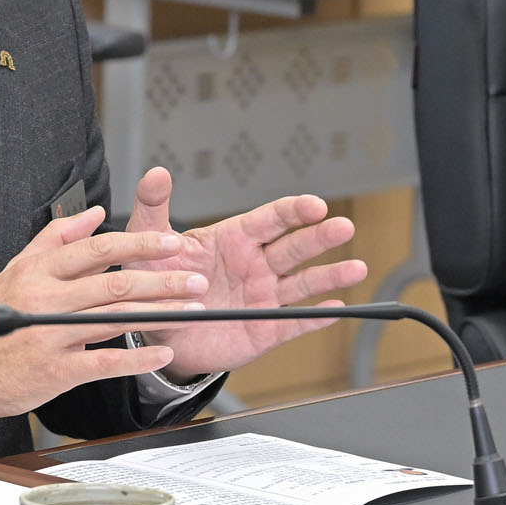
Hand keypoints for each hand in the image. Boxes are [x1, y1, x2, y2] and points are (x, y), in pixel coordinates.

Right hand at [0, 207, 207, 426]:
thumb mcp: (17, 269)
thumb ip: (56, 237)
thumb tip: (94, 213)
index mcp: (38, 270)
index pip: (97, 248)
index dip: (138, 243)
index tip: (172, 241)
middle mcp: (45, 299)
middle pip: (114, 282)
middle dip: (162, 279)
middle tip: (195, 278)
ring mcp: (51, 335)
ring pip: (114, 318)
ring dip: (159, 313)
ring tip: (191, 310)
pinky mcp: (55, 370)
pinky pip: (105, 363)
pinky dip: (138, 359)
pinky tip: (164, 353)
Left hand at [124, 166, 368, 376]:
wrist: (154, 331)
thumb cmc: (155, 281)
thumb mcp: (149, 243)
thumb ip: (154, 208)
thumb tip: (156, 173)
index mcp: (235, 238)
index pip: (271, 219)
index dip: (294, 210)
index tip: (314, 205)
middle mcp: (256, 265)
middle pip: (294, 247)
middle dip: (320, 237)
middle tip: (343, 227)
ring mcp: (263, 297)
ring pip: (303, 284)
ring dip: (331, 276)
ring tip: (356, 268)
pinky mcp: (264, 329)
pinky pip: (294, 323)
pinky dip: (315, 318)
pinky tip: (337, 309)